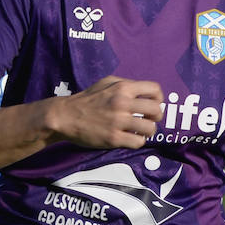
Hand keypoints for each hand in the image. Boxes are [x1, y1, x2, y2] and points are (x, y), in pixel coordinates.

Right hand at [46, 75, 163, 149]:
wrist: (65, 116)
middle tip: (149, 120)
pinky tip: (130, 138)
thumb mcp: (106, 82)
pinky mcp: (113, 138)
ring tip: (140, 131)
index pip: (155, 90)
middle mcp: (123, 103)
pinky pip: (138, 142)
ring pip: (150, 128)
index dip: (158, 98)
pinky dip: (137, 141)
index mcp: (123, 88)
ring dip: (147, 131)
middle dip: (156, 116)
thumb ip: (125, 84)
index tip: (153, 104)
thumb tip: (144, 92)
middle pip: (156, 110)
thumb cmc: (87, 98)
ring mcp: (118, 122)